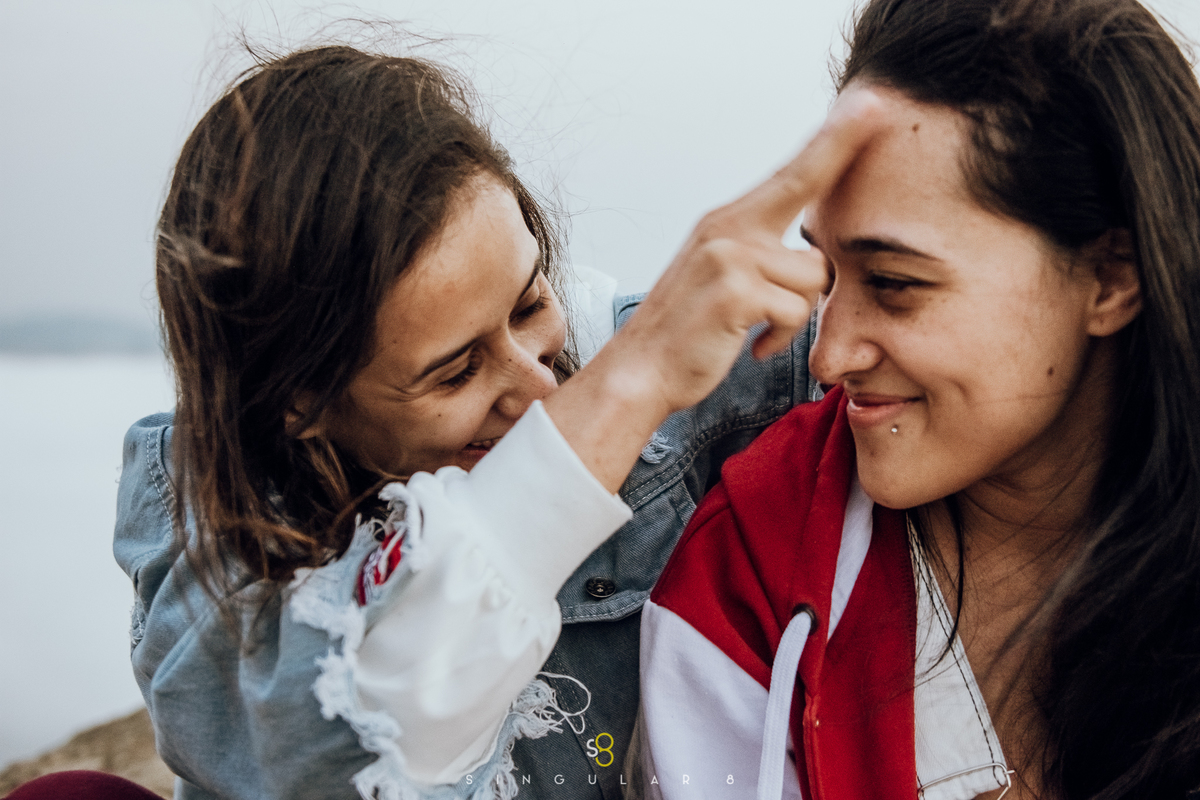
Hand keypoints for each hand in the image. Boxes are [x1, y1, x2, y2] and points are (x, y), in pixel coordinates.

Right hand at [545, 88, 885, 490]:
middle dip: (842, 143)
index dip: (831, 138)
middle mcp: (727, 228)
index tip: (866, 103)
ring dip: (800, 310)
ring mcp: (730, 257)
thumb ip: (757, 252)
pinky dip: (783, 336)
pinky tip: (754, 345)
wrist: (640, 371)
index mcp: (726, 223)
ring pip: (815, 272)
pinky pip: (797, 311)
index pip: (790, 173)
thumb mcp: (719, 277)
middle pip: (806, 184)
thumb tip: (809, 252)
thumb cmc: (687, 332)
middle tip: (875, 106)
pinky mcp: (737, 291)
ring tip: (764, 327)